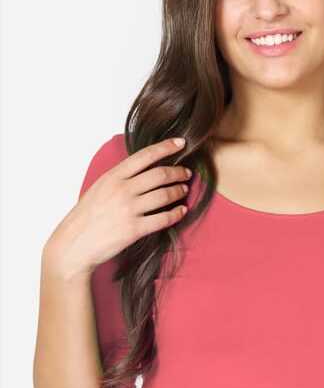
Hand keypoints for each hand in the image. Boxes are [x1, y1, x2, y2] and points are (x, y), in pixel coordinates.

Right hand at [45, 138, 190, 278]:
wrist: (73, 245)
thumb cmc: (85, 217)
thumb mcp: (98, 188)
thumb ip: (119, 179)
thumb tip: (142, 171)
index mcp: (112, 177)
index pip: (145, 156)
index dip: (165, 147)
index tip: (181, 143)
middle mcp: (122, 190)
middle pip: (160, 175)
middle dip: (178, 172)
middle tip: (186, 173)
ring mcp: (129, 209)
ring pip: (164, 195)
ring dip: (179, 191)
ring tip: (184, 190)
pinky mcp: (134, 229)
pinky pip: (163, 218)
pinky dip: (176, 213)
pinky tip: (182, 210)